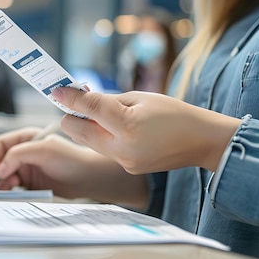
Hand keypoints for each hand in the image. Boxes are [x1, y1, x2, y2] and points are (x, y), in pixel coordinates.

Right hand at [0, 127, 148, 205]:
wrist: (88, 178)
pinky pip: (13, 186)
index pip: (1, 144)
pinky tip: (11, 195)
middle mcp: (24, 151)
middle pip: (0, 161)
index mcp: (26, 138)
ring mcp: (26, 167)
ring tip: (4, 192)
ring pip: (4, 175)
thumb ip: (18, 155)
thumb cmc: (70, 159)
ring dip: (1, 183)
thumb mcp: (43, 151)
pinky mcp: (30, 182)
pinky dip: (8, 191)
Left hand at [51, 89, 241, 172]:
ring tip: (102, 112)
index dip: (70, 97)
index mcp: (127, 126)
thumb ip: (108, 100)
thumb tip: (81, 98)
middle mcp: (122, 149)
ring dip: (88, 126)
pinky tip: (118, 127)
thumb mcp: (140, 98)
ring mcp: (124, 162)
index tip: (57, 90)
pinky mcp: (127, 168)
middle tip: (76, 100)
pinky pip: (104, 149)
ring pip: (89, 141)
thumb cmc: (174, 114)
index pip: (89, 108)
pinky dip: (104, 136)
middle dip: (74, 114)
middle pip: (78, 131)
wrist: (201, 141)